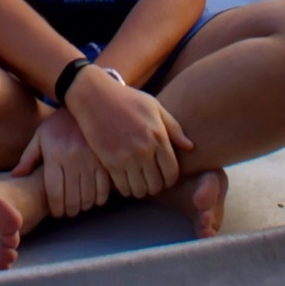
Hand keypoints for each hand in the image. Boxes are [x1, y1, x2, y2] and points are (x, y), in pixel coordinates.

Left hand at [12, 109, 111, 217]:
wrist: (85, 103)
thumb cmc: (59, 124)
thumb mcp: (40, 136)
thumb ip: (29, 157)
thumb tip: (16, 176)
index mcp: (55, 155)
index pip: (54, 192)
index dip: (56, 208)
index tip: (57, 212)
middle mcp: (73, 159)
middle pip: (73, 198)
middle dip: (70, 210)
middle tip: (69, 212)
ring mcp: (91, 160)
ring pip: (89, 196)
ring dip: (85, 206)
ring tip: (81, 206)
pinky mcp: (105, 160)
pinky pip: (105, 187)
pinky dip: (100, 198)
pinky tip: (95, 198)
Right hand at [64, 67, 194, 198]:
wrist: (94, 95)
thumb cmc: (127, 99)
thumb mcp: (154, 106)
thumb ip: (173, 127)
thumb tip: (190, 146)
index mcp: (158, 135)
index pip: (171, 172)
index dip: (170, 179)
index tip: (165, 177)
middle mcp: (144, 148)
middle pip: (156, 184)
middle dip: (156, 186)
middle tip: (151, 181)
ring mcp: (126, 156)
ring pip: (139, 189)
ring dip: (140, 189)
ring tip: (138, 182)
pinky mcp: (109, 161)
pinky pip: (122, 187)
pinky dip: (125, 188)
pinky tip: (124, 180)